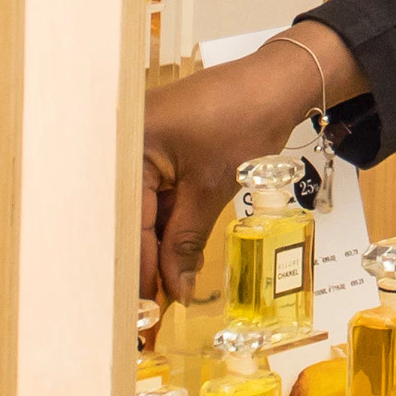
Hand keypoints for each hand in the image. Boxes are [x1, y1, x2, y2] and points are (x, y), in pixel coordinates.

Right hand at [138, 36, 330, 304]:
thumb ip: (186, 239)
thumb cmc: (243, 119)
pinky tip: (171, 259)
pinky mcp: (154, 150)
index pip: (127, 223)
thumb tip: (174, 289)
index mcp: (125, 145)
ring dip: (152, 247)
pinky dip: (164, 223)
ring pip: (140, 211)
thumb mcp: (211, 187)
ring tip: (160, 295)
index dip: (138, 271)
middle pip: (126, 219)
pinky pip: (151, 195)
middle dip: (141, 264)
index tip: (141, 313)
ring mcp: (136, 146)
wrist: (274, 82)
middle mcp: (120, 144)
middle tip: (148, 312)